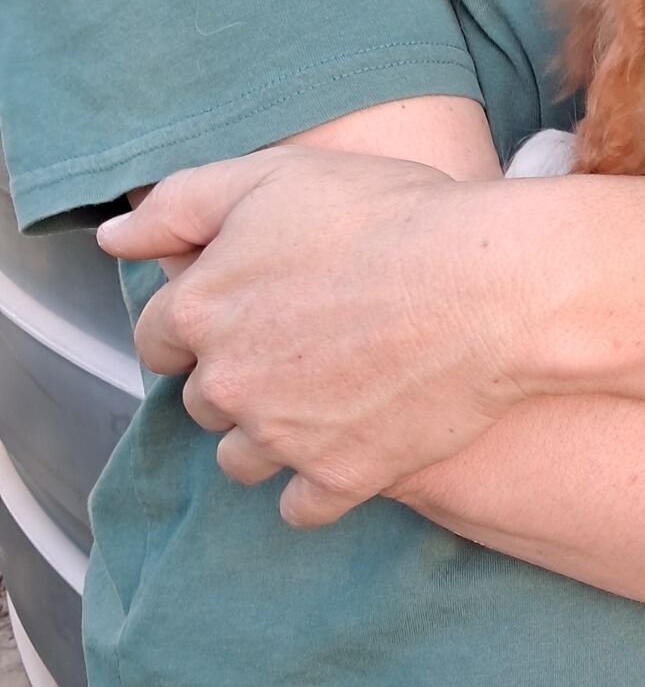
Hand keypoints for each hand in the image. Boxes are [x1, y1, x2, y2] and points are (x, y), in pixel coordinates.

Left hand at [97, 149, 519, 526]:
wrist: (489, 287)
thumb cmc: (388, 218)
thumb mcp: (273, 178)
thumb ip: (179, 207)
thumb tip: (113, 238)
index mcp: (200, 309)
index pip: (158, 339)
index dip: (197, 323)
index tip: (244, 311)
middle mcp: (227, 383)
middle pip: (202, 402)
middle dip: (236, 379)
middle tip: (298, 348)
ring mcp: (282, 438)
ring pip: (241, 460)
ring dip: (266, 438)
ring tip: (321, 402)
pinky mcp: (340, 478)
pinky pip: (301, 507)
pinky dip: (314, 487)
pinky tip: (346, 452)